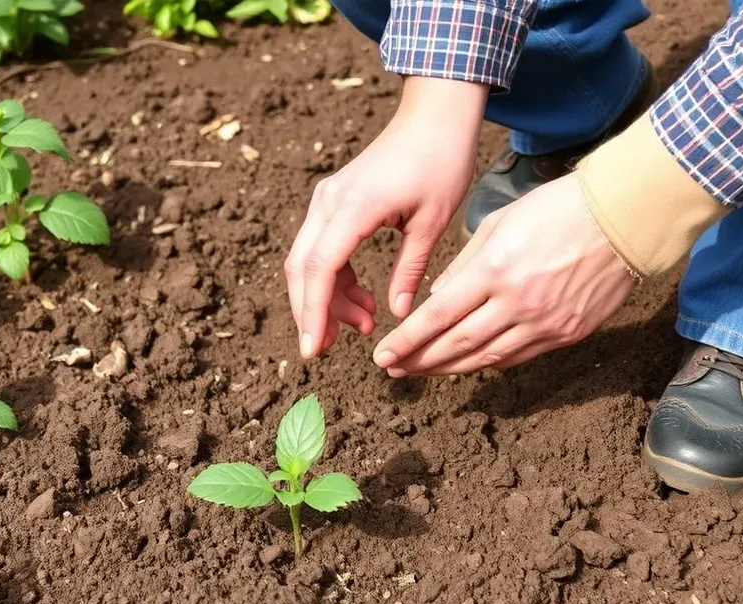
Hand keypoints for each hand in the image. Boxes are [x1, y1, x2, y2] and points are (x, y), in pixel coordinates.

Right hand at [285, 77, 486, 359]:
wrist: (434, 114)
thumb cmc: (441, 161)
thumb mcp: (432, 223)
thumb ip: (411, 270)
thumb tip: (399, 314)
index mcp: (353, 208)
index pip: (319, 269)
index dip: (312, 313)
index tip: (313, 349)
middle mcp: (329, 202)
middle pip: (301, 268)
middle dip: (310, 313)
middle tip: (328, 348)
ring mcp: (327, 200)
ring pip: (307, 261)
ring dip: (326, 298)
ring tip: (361, 325)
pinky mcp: (334, 201)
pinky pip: (320, 248)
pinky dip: (334, 279)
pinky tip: (361, 300)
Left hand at [372, 174, 634, 376]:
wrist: (624, 218)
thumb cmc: (558, 209)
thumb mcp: (499, 222)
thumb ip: (464, 265)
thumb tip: (437, 300)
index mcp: (496, 270)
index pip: (439, 316)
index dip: (408, 341)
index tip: (383, 356)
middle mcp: (518, 303)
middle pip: (458, 345)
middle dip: (421, 361)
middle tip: (394, 370)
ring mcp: (546, 323)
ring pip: (487, 359)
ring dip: (450, 369)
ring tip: (423, 371)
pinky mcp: (568, 333)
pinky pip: (519, 356)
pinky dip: (488, 362)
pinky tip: (468, 363)